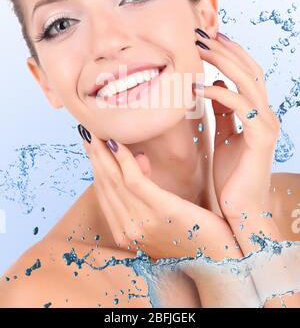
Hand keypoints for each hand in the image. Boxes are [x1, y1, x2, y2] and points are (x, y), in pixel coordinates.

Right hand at [79, 133, 238, 260]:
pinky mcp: (160, 210)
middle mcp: (128, 230)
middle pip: (104, 185)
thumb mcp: (163, 216)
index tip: (91, 147)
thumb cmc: (194, 235)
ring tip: (98, 132)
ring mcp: (141, 222)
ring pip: (114, 180)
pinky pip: (133, 180)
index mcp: (126, 234)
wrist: (219, 261)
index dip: (95, 168)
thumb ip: (147, 193)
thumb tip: (140, 159)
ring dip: (103, 154)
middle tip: (88, 133)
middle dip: (94, 157)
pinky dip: (123, 159)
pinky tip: (117, 144)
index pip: (104, 194)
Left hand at [193, 31, 280, 219]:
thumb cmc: (231, 177)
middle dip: (224, 49)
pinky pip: (241, 107)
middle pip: (248, 70)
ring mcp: (265, 125)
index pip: (246, 73)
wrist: (242, 211)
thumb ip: (222, 113)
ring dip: (223, 61)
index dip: (229, 52)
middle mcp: (264, 114)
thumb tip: (216, 85)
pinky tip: (198, 87)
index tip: (207, 37)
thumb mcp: (224, 137)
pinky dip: (220, 93)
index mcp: (256, 113)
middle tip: (200, 33)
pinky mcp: (260, 138)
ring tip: (198, 48)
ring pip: (248, 81)